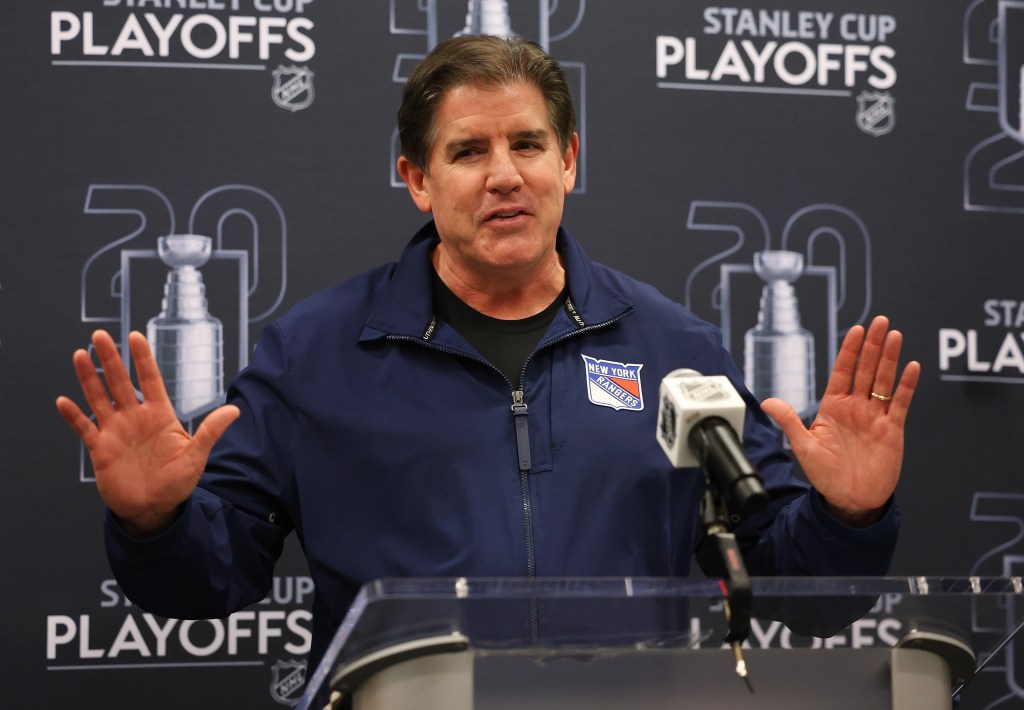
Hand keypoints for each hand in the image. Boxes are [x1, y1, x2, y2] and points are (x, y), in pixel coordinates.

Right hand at [56, 330, 238, 536]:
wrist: (154, 509)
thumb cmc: (178, 482)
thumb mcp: (196, 456)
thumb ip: (210, 431)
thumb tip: (234, 411)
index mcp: (160, 415)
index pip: (150, 380)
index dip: (142, 359)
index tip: (135, 336)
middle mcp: (135, 418)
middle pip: (121, 383)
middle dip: (111, 359)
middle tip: (100, 335)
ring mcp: (116, 432)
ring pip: (100, 399)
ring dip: (89, 378)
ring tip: (79, 355)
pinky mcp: (100, 449)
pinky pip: (84, 429)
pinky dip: (73, 416)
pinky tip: (63, 401)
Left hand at [760, 316, 920, 526]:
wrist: (850, 500)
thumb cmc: (826, 475)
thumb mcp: (804, 447)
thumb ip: (790, 422)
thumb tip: (767, 402)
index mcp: (833, 407)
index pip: (842, 372)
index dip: (850, 351)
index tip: (856, 330)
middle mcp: (855, 408)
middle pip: (866, 370)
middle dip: (873, 345)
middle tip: (881, 321)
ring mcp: (875, 417)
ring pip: (884, 381)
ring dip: (890, 359)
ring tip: (895, 335)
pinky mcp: (891, 430)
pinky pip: (899, 404)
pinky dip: (905, 386)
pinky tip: (911, 367)